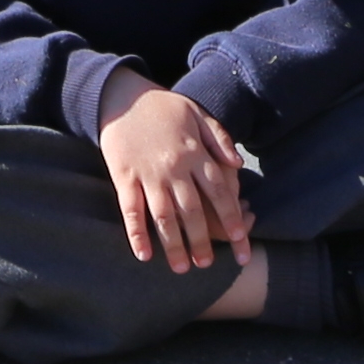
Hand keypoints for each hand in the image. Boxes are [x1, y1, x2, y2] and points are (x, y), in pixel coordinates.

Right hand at [95, 79, 255, 272]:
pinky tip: (144, 255)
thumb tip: (237, 164)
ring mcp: (148, 173)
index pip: (219, 191)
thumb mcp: (197, 113)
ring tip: (182, 268)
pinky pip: (131, 210)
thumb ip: (219, 138)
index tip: (241, 241)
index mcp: (194, 153)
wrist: (122, 95)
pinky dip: (137, 234)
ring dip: (173, 245)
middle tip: (209, 264)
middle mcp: (174, 167)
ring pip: (164, 217)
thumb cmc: (163, 107)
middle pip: (193, 211)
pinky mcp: (124, 177)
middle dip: (202, 241)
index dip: (231, 217)